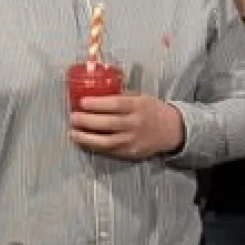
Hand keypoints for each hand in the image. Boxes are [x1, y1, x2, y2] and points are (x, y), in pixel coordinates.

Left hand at [71, 93, 186, 160]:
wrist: (171, 130)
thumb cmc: (151, 110)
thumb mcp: (140, 97)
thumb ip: (121, 96)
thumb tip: (95, 91)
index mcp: (138, 106)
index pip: (116, 104)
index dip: (97, 104)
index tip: (81, 102)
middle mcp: (135, 124)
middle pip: (109, 123)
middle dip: (87, 120)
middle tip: (73, 117)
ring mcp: (133, 140)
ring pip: (107, 141)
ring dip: (87, 137)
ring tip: (73, 132)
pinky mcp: (130, 152)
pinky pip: (110, 150)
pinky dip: (94, 146)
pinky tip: (83, 141)